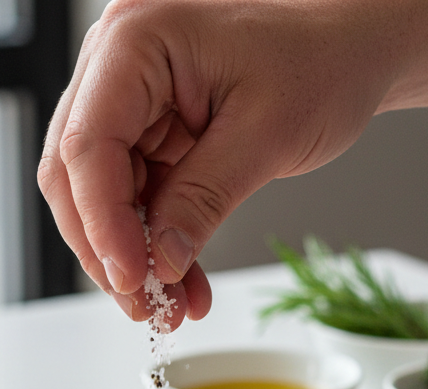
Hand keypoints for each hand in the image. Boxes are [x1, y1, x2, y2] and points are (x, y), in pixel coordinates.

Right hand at [40, 0, 397, 328]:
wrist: (349, 49)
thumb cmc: (320, 61)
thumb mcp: (266, 135)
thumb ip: (203, 198)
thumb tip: (159, 261)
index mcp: (135, 43)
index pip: (88, 144)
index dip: (101, 222)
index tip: (131, 278)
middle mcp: (117, 66)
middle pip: (77, 174)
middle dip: (107, 249)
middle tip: (144, 305)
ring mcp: (131, 102)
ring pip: (103, 197)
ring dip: (134, 257)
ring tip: (170, 306)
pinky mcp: (151, 134)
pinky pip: (139, 200)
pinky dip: (158, 245)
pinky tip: (182, 283)